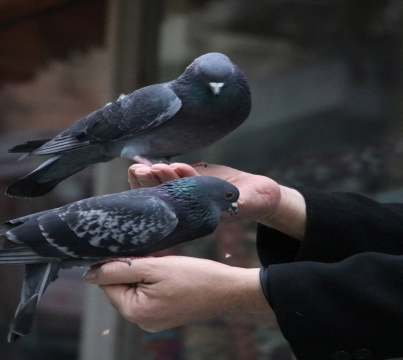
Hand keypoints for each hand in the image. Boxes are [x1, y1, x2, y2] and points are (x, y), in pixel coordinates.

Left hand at [83, 256, 271, 331]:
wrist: (228, 289)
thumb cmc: (194, 276)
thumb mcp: (154, 267)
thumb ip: (119, 270)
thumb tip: (88, 275)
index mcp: (135, 312)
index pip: (107, 283)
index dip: (118, 264)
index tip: (138, 253)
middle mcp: (141, 322)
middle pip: (120, 288)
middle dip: (132, 270)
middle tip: (155, 258)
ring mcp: (153, 322)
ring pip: (135, 290)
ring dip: (144, 274)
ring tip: (164, 266)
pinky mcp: (164, 317)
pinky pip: (148, 296)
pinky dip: (155, 283)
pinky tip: (170, 276)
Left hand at [128, 163, 305, 238]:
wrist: (260, 194)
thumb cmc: (258, 200)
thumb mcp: (251, 202)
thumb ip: (241, 203)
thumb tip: (237, 205)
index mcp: (203, 214)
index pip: (178, 203)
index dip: (165, 189)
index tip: (156, 173)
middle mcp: (193, 205)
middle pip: (167, 195)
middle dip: (153, 181)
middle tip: (142, 169)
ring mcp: (192, 193)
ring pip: (168, 185)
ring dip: (157, 174)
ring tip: (147, 164)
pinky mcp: (195, 182)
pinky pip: (177, 176)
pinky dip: (168, 168)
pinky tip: (158, 161)